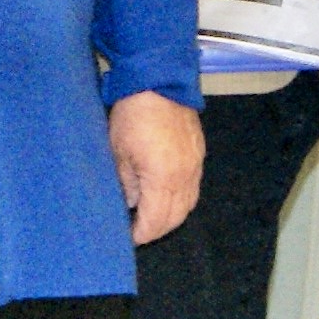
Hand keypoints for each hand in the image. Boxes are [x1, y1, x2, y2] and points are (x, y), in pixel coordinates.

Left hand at [108, 90, 203, 244]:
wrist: (160, 80)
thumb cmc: (132, 115)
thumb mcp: (118, 151)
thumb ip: (126, 183)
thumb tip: (131, 202)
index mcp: (163, 179)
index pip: (155, 221)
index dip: (142, 234)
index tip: (129, 238)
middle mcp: (185, 176)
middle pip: (176, 217)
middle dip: (158, 230)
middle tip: (139, 232)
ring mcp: (196, 165)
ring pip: (189, 204)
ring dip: (172, 217)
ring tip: (152, 217)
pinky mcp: (199, 153)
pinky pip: (194, 187)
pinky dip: (182, 199)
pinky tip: (167, 196)